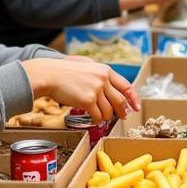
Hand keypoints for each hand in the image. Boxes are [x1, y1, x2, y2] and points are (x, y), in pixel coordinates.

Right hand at [21, 57, 138, 122]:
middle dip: (122, 112)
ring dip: (106, 117)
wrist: (50, 74)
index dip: (133, 98)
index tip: (135, 107)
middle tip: (122, 117)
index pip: (126, 86)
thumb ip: (100, 76)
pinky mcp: (87, 100)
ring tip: (101, 117)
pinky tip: (93, 120)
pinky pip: (98, 116)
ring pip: (109, 111)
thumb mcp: (87, 66)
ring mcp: (96, 90)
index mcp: (105, 70)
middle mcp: (103, 79)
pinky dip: (97, 120)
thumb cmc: (65, 72)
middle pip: (120, 101)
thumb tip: (111, 91)